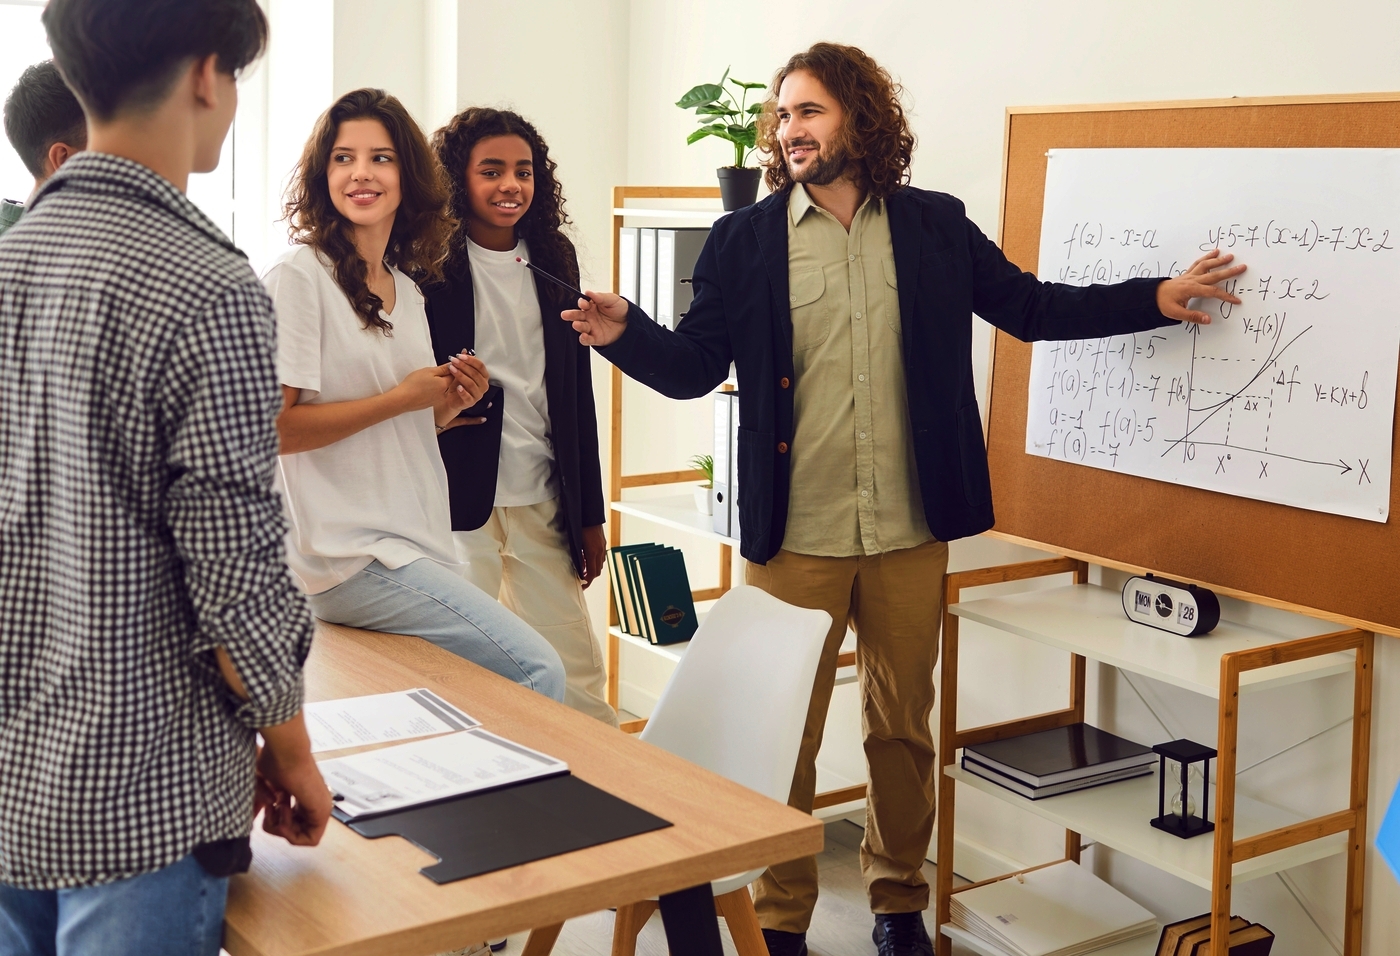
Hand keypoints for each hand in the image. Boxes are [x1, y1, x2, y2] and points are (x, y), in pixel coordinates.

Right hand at [255, 714, 331, 846]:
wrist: (286, 751)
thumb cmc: (274, 761)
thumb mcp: (264, 787)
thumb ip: (261, 804)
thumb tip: (251, 821)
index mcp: (305, 796)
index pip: (291, 824)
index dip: (274, 822)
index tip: (270, 805)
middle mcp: (315, 803)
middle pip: (294, 833)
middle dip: (276, 826)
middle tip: (272, 807)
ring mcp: (321, 808)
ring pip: (300, 838)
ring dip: (281, 827)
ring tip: (279, 804)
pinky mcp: (323, 812)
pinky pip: (310, 840)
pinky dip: (291, 832)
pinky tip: (284, 811)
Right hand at [391, 364, 455, 412]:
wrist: (403, 399)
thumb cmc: (414, 384)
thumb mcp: (428, 371)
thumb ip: (442, 368)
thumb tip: (452, 365)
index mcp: (444, 384)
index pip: (453, 374)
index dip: (448, 368)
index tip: (440, 366)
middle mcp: (443, 394)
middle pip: (447, 382)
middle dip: (442, 376)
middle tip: (430, 373)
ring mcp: (437, 400)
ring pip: (440, 388)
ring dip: (436, 383)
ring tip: (425, 380)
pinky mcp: (430, 404)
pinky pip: (434, 394)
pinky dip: (431, 390)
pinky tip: (422, 388)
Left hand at [435, 352, 490, 428]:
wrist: (451, 399)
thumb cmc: (457, 384)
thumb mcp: (460, 371)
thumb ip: (463, 361)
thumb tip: (464, 350)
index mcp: (483, 377)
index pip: (481, 366)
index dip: (471, 360)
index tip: (460, 356)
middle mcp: (483, 385)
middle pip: (476, 374)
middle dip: (463, 366)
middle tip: (453, 361)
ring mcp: (478, 395)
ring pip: (471, 383)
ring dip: (461, 375)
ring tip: (451, 369)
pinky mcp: (471, 402)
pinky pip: (468, 397)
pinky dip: (463, 391)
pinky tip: (457, 386)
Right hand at [562, 292, 629, 345]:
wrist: (630, 323)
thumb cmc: (620, 309)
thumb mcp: (612, 300)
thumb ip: (601, 297)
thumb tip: (588, 292)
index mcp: (592, 306)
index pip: (583, 303)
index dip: (582, 303)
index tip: (585, 304)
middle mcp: (589, 316)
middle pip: (577, 315)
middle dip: (570, 315)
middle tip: (564, 314)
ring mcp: (591, 327)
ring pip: (580, 327)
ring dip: (577, 326)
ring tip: (576, 324)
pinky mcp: (595, 338)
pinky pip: (587, 340)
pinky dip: (584, 339)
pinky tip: (584, 336)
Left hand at [580, 524, 606, 588]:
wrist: (590, 513)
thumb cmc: (580, 526)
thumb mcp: (576, 542)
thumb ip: (578, 556)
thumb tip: (578, 567)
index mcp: (592, 552)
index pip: (592, 573)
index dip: (587, 582)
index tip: (581, 586)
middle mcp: (599, 551)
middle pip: (597, 571)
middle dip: (590, 577)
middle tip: (581, 580)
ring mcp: (602, 546)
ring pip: (600, 564)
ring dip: (593, 569)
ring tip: (583, 570)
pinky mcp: (603, 542)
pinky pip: (601, 556)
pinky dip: (595, 561)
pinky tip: (588, 559)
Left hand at [1155, 250, 1245, 323]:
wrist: (1150, 296)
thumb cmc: (1162, 304)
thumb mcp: (1176, 313)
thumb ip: (1193, 316)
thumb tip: (1208, 320)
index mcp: (1191, 290)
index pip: (1213, 292)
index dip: (1226, 296)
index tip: (1236, 301)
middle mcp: (1192, 280)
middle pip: (1214, 275)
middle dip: (1229, 272)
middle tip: (1242, 267)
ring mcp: (1189, 275)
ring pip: (1207, 266)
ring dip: (1219, 260)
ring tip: (1230, 256)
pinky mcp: (1187, 274)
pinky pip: (1198, 263)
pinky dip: (1207, 257)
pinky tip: (1214, 252)